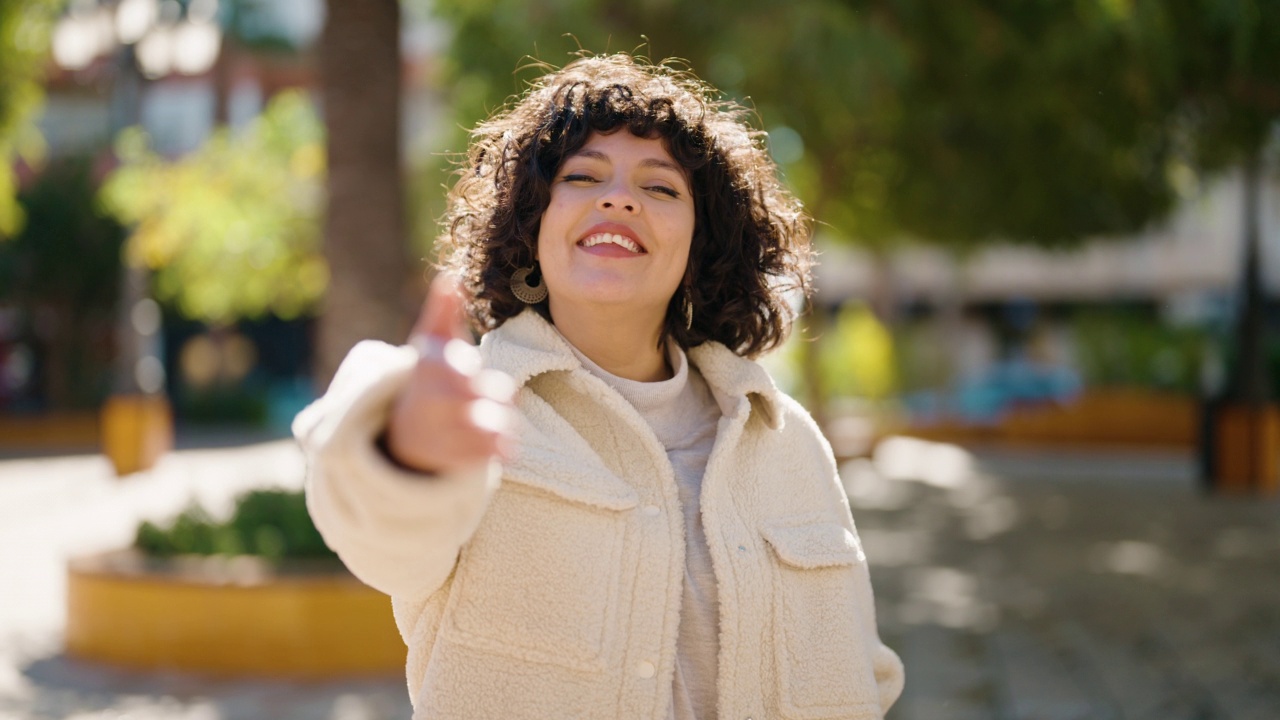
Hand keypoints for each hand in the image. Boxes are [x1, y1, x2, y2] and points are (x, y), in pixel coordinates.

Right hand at [385, 273, 515, 473]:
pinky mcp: (456, 463)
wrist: (404, 435)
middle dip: (496, 400)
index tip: (470, 380)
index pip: (471, 373)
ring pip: (497, 428)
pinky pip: (496, 454)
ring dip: (501, 424)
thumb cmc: (427, 381)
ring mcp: (444, 435)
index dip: (481, 380)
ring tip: (487, 420)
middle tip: (484, 400)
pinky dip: (501, 448)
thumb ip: (442, 313)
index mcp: (430, 371)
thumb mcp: (430, 345)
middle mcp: (434, 404)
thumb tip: (449, 276)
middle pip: (492, 398)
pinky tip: (489, 441)